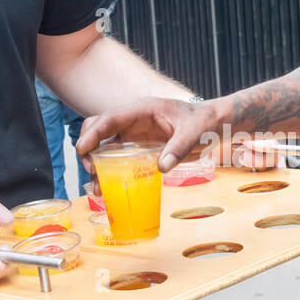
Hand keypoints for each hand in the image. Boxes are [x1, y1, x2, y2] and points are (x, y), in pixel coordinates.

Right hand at [75, 97, 279, 173]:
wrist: (216, 124)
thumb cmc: (206, 122)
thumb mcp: (196, 133)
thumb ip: (179, 147)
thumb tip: (161, 167)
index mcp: (143, 109)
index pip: (110, 118)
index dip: (93, 133)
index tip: (83, 150)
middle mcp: (133, 120)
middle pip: (98, 128)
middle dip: (88, 148)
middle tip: (91, 172)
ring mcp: (133, 133)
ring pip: (103, 144)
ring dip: (94, 163)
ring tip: (95, 188)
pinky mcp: (138, 146)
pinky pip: (115, 156)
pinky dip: (106, 171)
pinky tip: (106, 189)